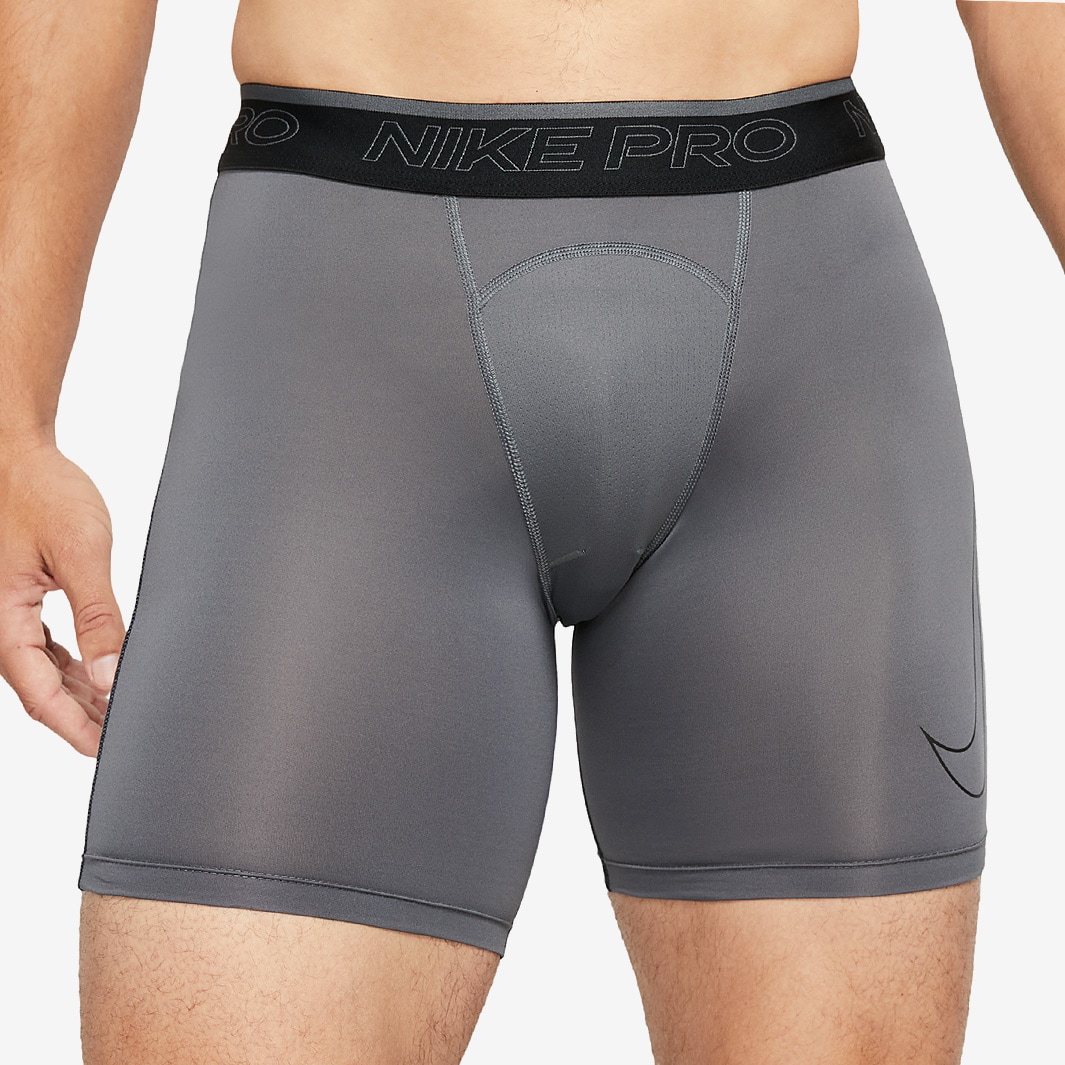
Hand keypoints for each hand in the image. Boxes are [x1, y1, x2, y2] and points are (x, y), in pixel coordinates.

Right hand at [0, 440, 125, 756]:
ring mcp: (7, 612)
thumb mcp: (80, 555)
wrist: (20, 456)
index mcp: (4, 619)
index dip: (76, 728)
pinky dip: (71, 666)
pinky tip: (97, 674)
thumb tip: (112, 675)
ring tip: (116, 712)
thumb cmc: (44, 494)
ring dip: (78, 694)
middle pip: (40, 690)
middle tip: (120, 737)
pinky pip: (42, 647)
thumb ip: (98, 618)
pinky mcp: (19, 599)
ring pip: (42, 672)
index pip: (40, 696)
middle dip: (80, 718)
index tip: (107, 749)